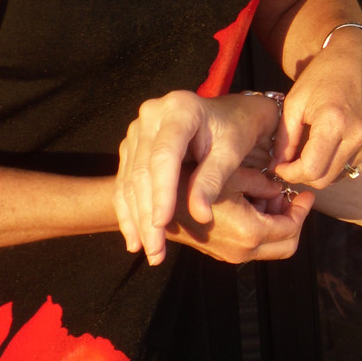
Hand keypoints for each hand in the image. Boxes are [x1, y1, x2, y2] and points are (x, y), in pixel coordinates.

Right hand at [115, 90, 282, 264]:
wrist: (229, 114)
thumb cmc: (237, 131)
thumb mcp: (231, 152)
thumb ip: (213, 179)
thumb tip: (200, 215)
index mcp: (180, 109)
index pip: (164, 155)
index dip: (162, 191)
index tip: (163, 224)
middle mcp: (151, 115)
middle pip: (142, 170)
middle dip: (148, 214)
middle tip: (156, 250)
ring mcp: (138, 130)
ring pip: (130, 180)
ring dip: (137, 219)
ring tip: (149, 251)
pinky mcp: (132, 146)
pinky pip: (124, 182)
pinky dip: (130, 212)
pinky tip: (135, 239)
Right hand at [164, 164, 312, 263]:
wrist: (152, 202)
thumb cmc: (192, 180)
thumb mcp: (232, 174)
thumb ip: (262, 184)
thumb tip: (277, 188)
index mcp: (249, 232)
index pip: (291, 229)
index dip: (302, 210)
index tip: (306, 193)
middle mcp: (241, 251)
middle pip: (286, 246)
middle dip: (292, 221)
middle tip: (291, 197)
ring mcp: (228, 255)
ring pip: (269, 248)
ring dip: (275, 224)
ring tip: (268, 195)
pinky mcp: (218, 252)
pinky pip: (250, 246)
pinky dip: (259, 228)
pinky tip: (249, 202)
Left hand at [272, 34, 361, 188]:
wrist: (355, 59)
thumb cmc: (321, 75)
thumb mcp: (294, 102)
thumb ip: (285, 138)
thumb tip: (278, 165)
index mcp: (334, 122)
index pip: (311, 169)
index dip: (291, 174)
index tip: (280, 166)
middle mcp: (357, 134)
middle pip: (325, 179)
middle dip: (303, 176)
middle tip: (290, 163)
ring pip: (338, 175)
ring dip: (319, 170)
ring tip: (307, 151)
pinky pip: (349, 164)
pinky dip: (334, 162)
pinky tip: (325, 144)